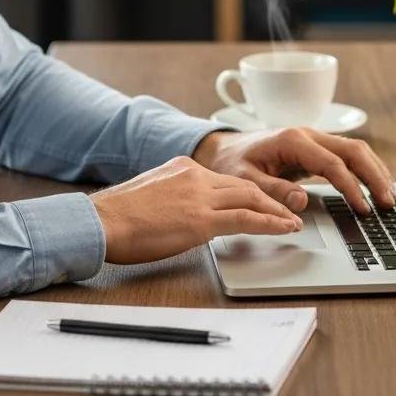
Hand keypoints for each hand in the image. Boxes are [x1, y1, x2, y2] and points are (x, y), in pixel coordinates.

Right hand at [89, 156, 303, 264]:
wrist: (101, 221)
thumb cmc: (117, 216)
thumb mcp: (150, 195)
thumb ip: (173, 197)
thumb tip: (183, 213)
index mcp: (182, 167)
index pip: (224, 178)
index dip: (248, 191)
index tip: (259, 200)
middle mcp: (194, 175)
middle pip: (244, 184)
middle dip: (270, 199)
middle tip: (288, 210)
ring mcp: (199, 196)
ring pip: (250, 198)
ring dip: (276, 211)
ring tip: (293, 222)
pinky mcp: (200, 219)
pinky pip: (245, 219)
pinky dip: (269, 223)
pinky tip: (284, 229)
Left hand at [192, 127, 394, 215]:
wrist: (223, 149)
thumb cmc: (232, 164)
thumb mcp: (244, 180)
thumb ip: (272, 191)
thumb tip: (301, 203)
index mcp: (292, 140)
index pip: (332, 163)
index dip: (350, 187)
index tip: (362, 209)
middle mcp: (307, 135)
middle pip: (352, 150)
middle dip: (374, 175)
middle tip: (388, 202)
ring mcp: (313, 139)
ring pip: (354, 149)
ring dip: (374, 171)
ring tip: (389, 197)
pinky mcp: (315, 149)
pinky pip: (346, 156)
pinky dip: (364, 169)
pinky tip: (375, 185)